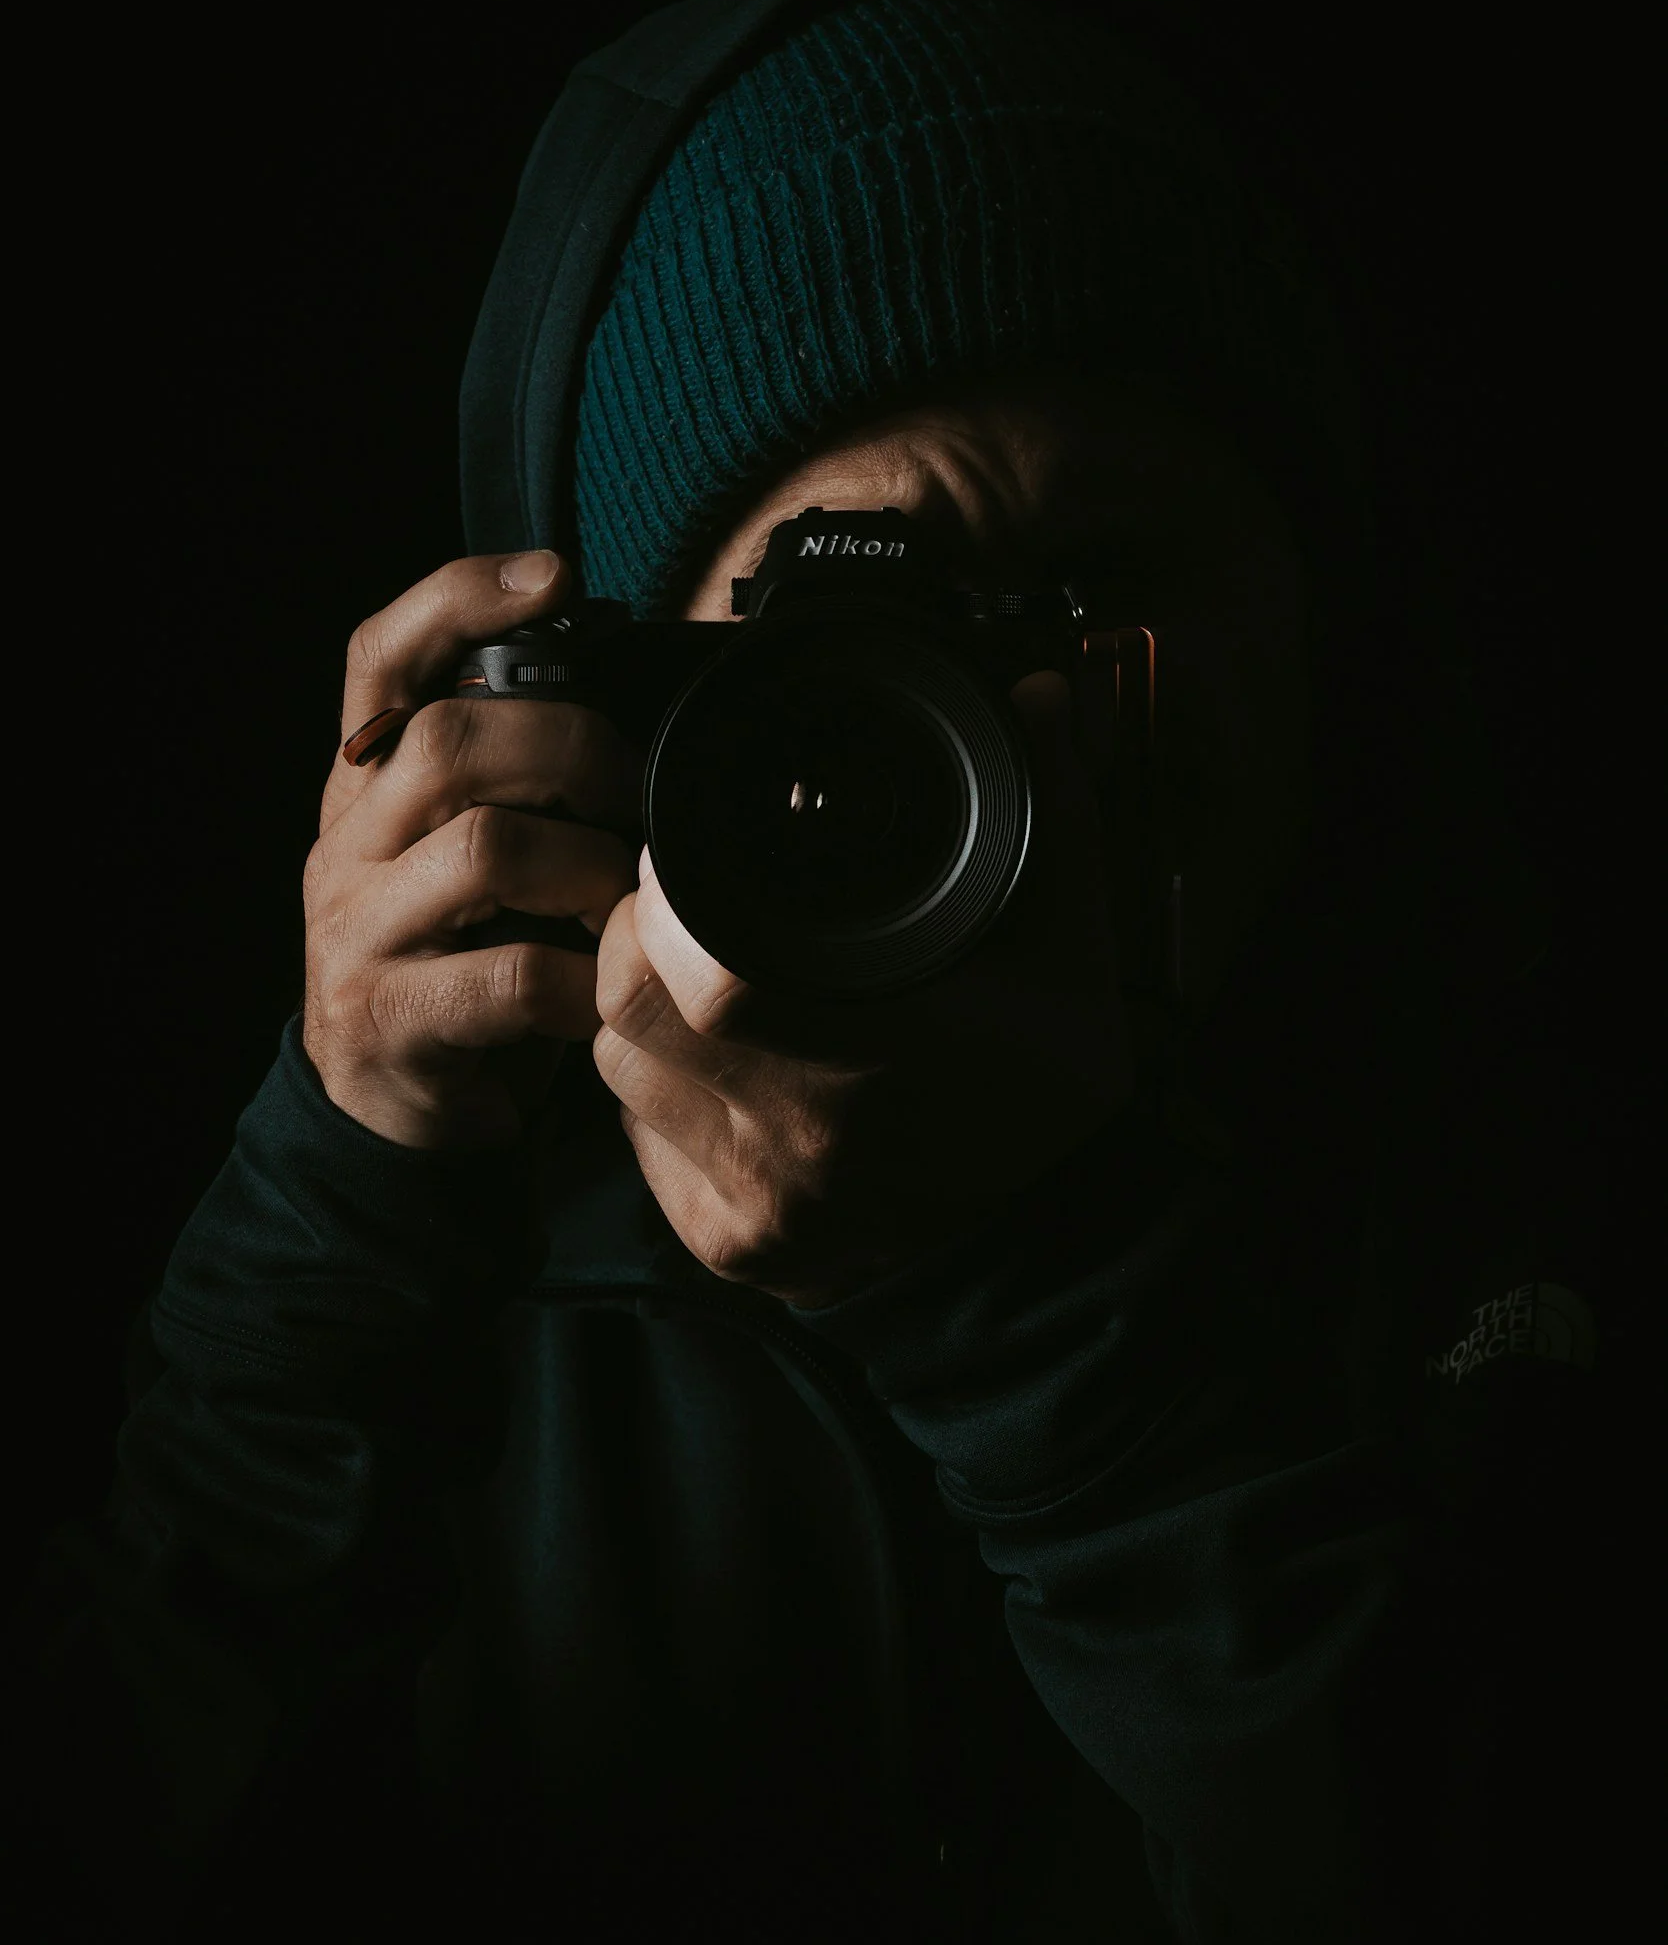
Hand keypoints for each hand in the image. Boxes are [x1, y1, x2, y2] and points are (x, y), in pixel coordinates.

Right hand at [304, 550, 641, 1148]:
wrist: (392, 1109)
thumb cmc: (463, 961)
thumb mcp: (472, 853)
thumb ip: (517, 779)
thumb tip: (630, 697)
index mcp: (365, 783)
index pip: (382, 656)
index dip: (459, 598)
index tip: (553, 575)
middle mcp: (347, 842)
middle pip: (448, 741)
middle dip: (571, 750)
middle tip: (635, 797)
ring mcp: (357, 930)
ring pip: (483, 849)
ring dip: (588, 866)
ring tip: (625, 900)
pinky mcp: (392, 1018)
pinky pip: (510, 977)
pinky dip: (584, 981)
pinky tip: (607, 993)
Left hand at [591, 673, 1133, 1306]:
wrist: (1049, 1250)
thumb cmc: (1050, 1097)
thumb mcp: (1076, 949)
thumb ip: (1051, 812)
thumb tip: (1037, 694)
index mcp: (878, 1058)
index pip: (703, 974)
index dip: (670, 903)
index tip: (693, 865)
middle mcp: (798, 1142)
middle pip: (628, 1002)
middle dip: (638, 936)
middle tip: (689, 908)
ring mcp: (750, 1200)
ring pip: (615, 1063)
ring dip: (642, 1007)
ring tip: (713, 981)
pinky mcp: (719, 1239)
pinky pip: (631, 1135)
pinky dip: (655, 1085)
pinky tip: (720, 1064)